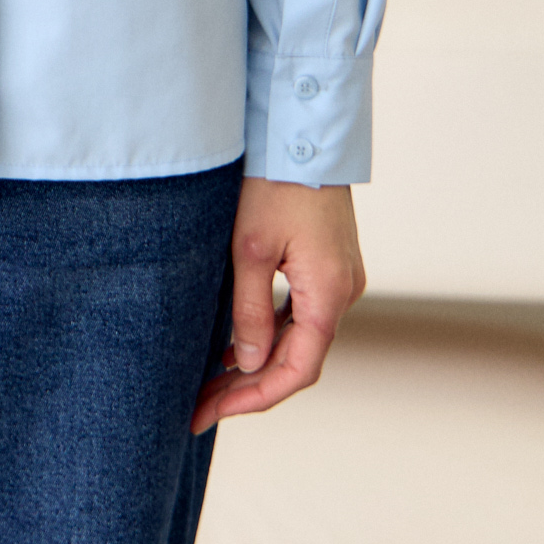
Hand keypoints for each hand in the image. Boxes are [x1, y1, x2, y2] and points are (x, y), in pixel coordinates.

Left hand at [190, 174, 365, 432]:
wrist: (303, 131)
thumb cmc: (274, 182)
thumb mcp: (250, 249)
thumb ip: (251, 312)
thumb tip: (249, 365)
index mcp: (329, 294)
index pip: (297, 371)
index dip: (253, 399)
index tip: (210, 412)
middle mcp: (344, 292)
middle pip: (298, 359)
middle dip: (249, 386)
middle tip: (199, 404)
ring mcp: (340, 278)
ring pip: (300, 338)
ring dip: (258, 362)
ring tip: (210, 381)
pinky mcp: (330, 264)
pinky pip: (302, 313)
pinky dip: (270, 333)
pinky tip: (237, 343)